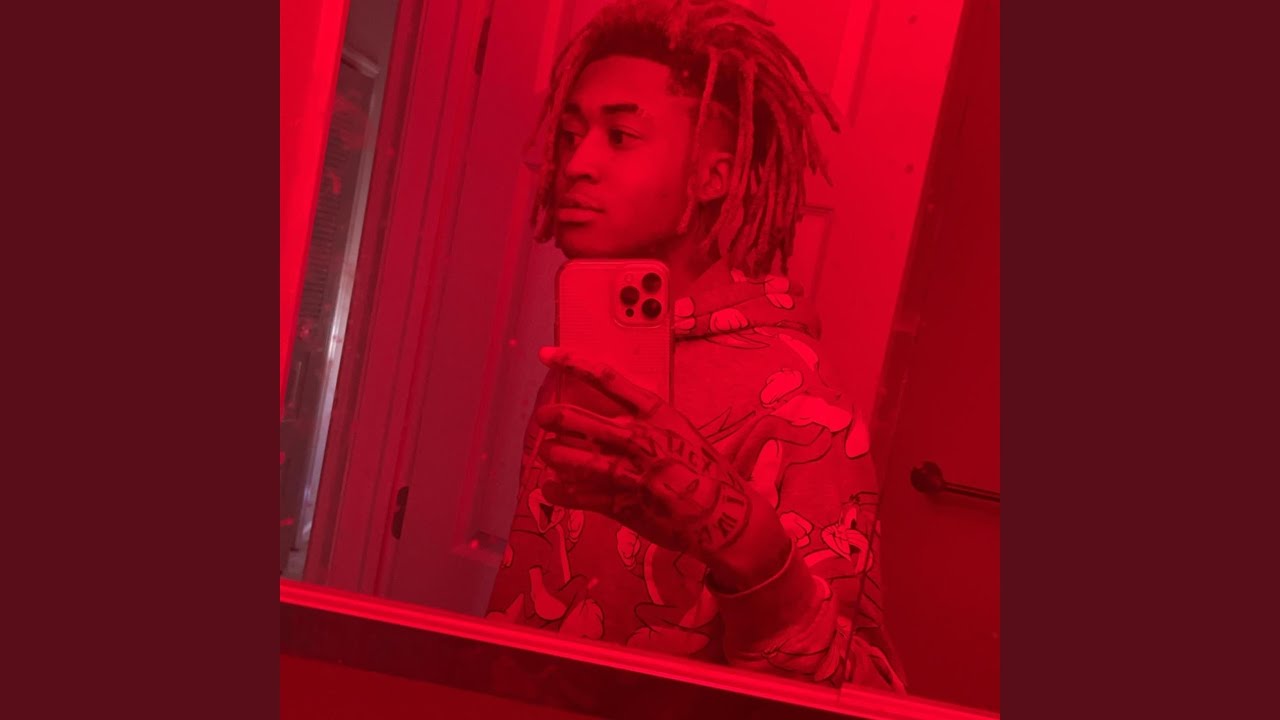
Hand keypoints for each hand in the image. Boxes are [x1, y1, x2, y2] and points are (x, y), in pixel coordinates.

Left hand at [534, 347, 788, 583]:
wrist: (725, 515)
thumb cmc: (702, 468)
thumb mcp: (679, 433)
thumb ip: (643, 424)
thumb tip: (604, 417)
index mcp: (658, 414)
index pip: (610, 380)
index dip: (575, 364)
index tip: (548, 355)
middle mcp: (644, 441)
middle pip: (591, 423)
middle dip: (562, 418)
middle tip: (544, 417)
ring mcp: (635, 475)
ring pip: (584, 462)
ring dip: (560, 456)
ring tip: (548, 454)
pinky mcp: (627, 505)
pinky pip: (586, 497)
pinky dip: (564, 493)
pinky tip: (550, 489)